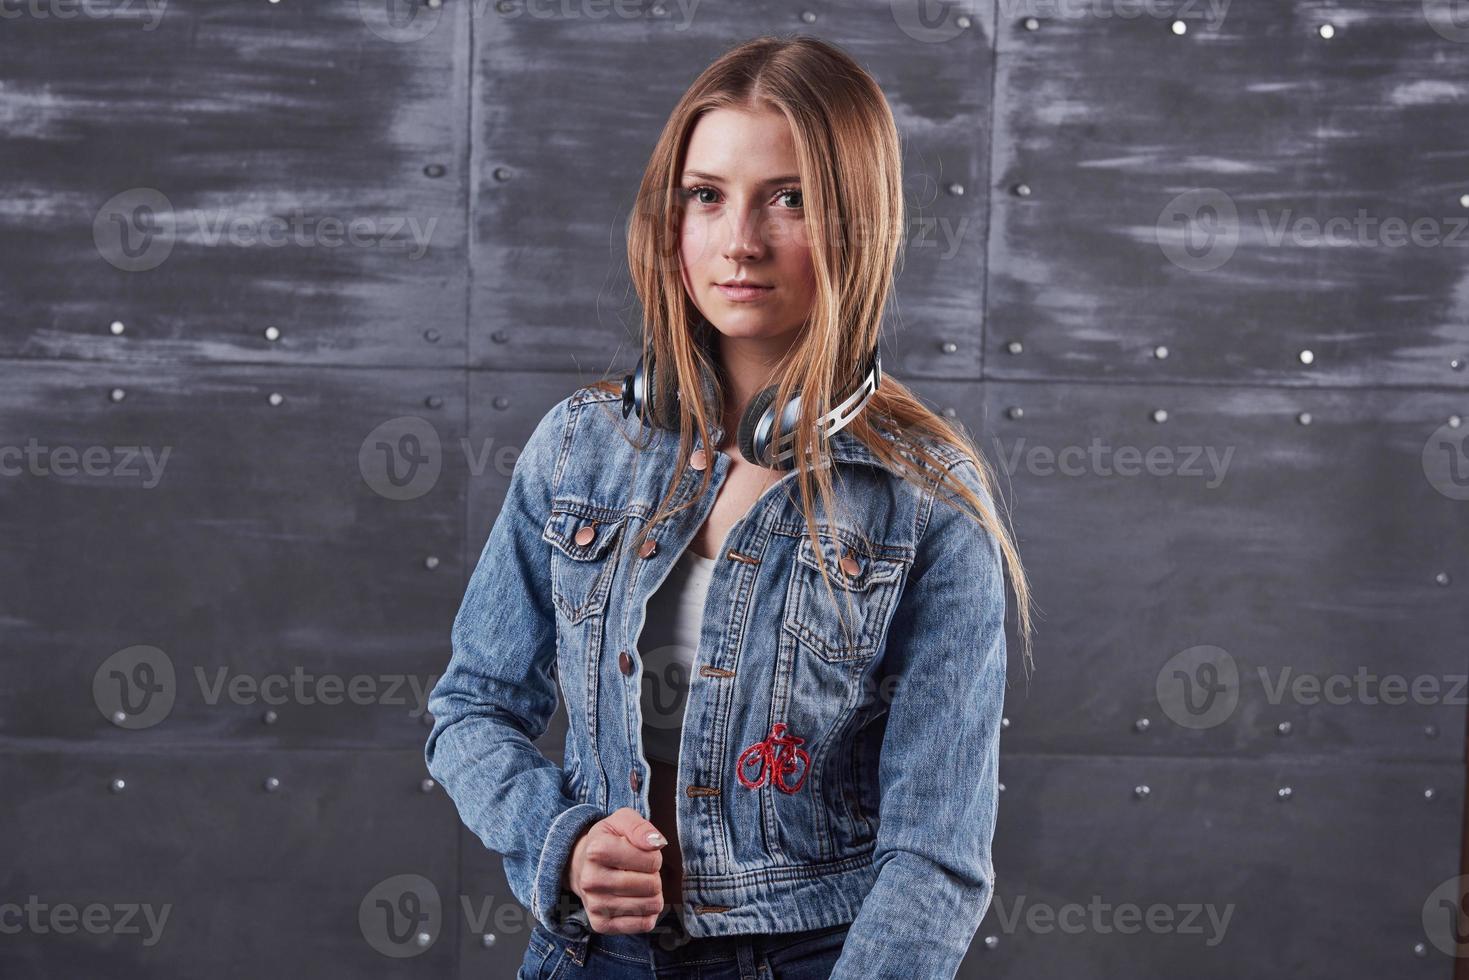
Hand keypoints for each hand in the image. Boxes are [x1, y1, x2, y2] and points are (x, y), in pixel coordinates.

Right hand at [565, 807, 668, 934]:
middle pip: (652, 885)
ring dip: (652, 894)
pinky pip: (644, 924)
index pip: (652, 861)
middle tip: (640, 870)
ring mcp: (595, 905)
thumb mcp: (622, 821)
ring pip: (651, 905)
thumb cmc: (608, 840)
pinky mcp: (600, 924)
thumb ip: (640, 827)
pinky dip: (648, 912)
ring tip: (637, 883)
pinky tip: (636, 900)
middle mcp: (592, 880)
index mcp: (597, 850)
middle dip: (654, 876)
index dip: (655, 856)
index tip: (642, 853)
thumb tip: (657, 843)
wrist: (581, 865)